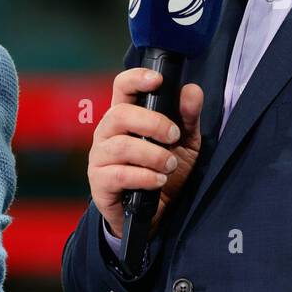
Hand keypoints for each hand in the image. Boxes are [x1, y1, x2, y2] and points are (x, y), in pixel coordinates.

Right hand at [88, 69, 203, 237]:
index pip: (122, 87)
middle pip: (120, 114)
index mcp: (126, 116)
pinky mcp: (100, 183)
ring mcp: (100, 157)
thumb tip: (192, 90)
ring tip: (170, 165)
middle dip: (152, 123)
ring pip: (120, 146)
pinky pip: (118, 174)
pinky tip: (158, 180)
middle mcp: (108, 132)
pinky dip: (143, 176)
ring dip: (152, 155)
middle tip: (174, 137)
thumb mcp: (185, 143)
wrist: (157, 213)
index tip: (158, 80)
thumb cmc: (165, 169)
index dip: (136, 78)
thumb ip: (188, 117)